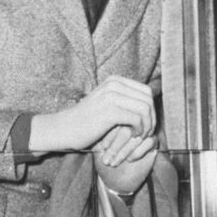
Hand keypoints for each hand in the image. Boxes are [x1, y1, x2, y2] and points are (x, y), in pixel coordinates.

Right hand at [32, 76, 154, 152]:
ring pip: (145, 108)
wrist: (65, 129)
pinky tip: (133, 135)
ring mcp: (111, 96)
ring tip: (139, 135)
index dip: (151, 109)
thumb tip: (151, 104)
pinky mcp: (110, 110)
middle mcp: (114, 84)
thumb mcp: (107, 103)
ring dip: (147, 125)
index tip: (146, 123)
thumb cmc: (87, 121)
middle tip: (145, 131)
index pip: (146, 91)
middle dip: (151, 117)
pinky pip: (138, 119)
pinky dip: (140, 130)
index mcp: (114, 80)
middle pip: (148, 99)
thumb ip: (125, 100)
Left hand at [95, 125, 157, 194]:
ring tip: (114, 162)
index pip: (115, 122)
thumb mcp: (98, 149)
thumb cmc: (105, 162)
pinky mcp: (152, 142)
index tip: (102, 148)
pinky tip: (129, 159)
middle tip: (107, 158)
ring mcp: (142, 132)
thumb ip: (100, 136)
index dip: (109, 135)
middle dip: (116, 145)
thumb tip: (103, 126)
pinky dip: (138, 151)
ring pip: (138, 136)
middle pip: (127, 128)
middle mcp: (130, 124)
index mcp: (115, 121)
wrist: (116, 180)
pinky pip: (149, 141)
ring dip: (125, 151)